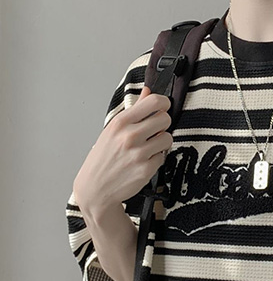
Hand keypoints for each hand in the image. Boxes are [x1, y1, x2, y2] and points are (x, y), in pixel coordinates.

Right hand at [74, 86, 172, 211]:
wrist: (96, 188)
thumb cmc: (103, 158)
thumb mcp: (113, 130)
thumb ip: (134, 111)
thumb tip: (148, 91)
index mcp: (120, 122)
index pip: (154, 101)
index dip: (163, 103)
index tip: (162, 107)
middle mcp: (130, 136)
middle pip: (165, 118)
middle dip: (163, 123)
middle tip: (154, 130)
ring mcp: (139, 153)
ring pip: (167, 138)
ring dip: (161, 142)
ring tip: (149, 146)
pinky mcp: (146, 169)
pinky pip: (162, 157)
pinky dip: (156, 158)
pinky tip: (143, 160)